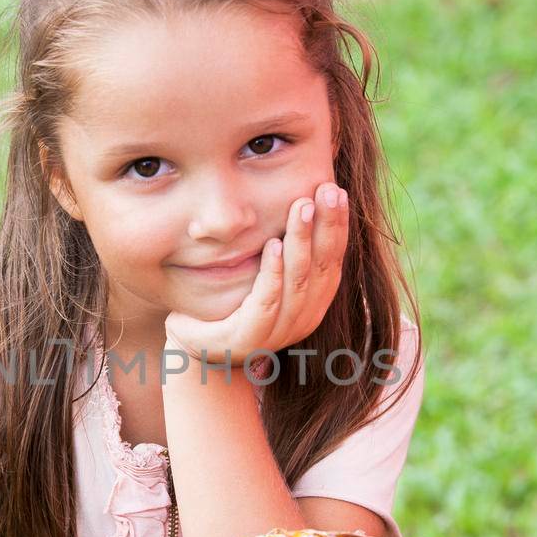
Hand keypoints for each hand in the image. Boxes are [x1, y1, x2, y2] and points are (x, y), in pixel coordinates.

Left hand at [165, 180, 348, 367]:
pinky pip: (266, 301)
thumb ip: (285, 245)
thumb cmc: (233, 303)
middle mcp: (303, 318)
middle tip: (326, 189)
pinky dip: (272, 272)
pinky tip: (273, 245)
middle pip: (323, 267)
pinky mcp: (250, 340)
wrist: (198, 348)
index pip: (333, 259)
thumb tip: (300, 196)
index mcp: (313, 301)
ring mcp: (278, 332)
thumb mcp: (265, 272)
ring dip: (301, 241)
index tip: (336, 190)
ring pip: (298, 281)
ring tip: (301, 207)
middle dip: (327, 225)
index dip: (337, 225)